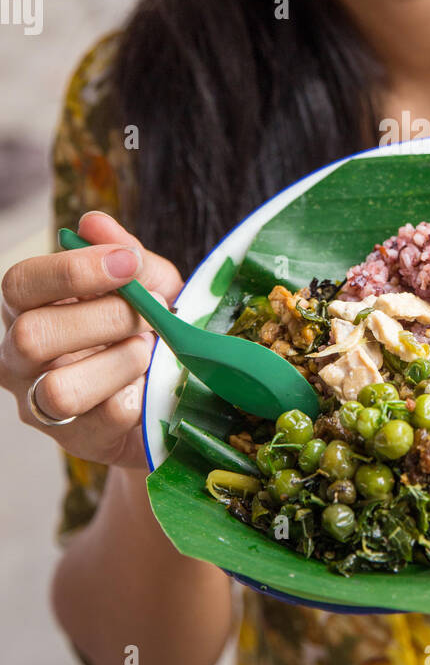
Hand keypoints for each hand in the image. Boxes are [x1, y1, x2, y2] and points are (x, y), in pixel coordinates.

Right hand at [0, 211, 183, 467]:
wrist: (175, 389)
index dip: (72, 270)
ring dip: (118, 362)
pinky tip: (151, 383)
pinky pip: (103, 419)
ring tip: (148, 350)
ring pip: (58, 389)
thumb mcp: (149, 282)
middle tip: (151, 310)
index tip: (126, 263)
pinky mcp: (77, 440)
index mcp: (30, 307)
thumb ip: (124, 254)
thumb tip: (93, 223)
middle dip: (104, 317)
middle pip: (32, 336)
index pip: (20, 283)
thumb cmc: (149, 326)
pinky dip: (138, 396)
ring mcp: (41, 404)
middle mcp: (20, 357)